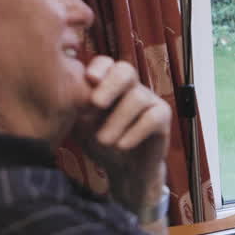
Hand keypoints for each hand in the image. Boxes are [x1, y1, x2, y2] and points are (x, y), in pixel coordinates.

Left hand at [71, 56, 171, 215]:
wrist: (124, 170)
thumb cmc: (101, 143)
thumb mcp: (81, 126)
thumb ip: (76, 110)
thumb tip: (71, 97)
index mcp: (109, 83)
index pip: (106, 64)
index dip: (99, 68)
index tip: (88, 79)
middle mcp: (131, 87)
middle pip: (125, 71)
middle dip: (110, 85)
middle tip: (96, 103)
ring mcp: (149, 100)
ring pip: (137, 98)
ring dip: (117, 120)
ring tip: (103, 140)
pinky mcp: (163, 117)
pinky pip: (152, 118)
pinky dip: (135, 132)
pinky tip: (121, 145)